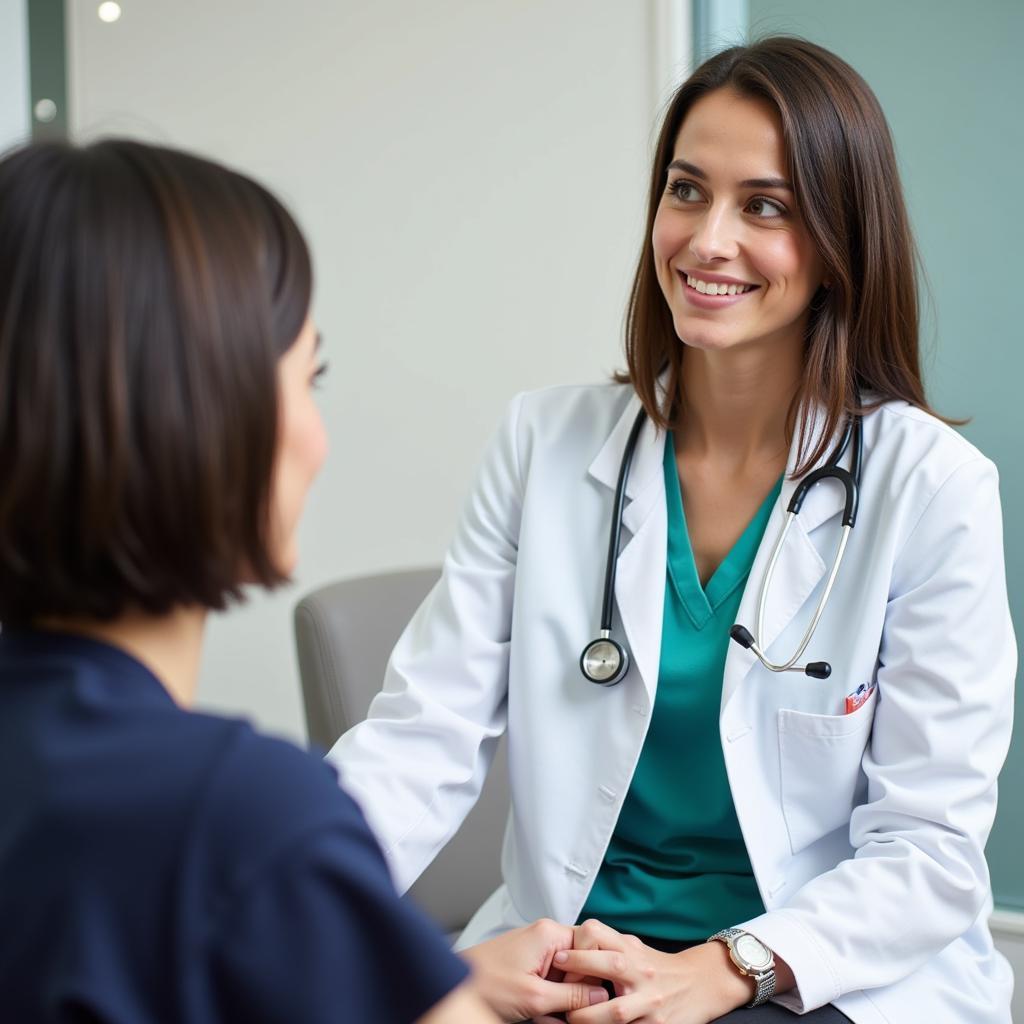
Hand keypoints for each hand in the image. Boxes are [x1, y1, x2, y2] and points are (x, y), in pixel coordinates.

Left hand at [463, 918, 609, 1022]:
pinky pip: (551, 982)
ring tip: (546, 1016)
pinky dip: (549, 1000)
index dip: (593, 975)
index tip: (588, 998)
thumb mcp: (535, 997)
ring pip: (566, 978)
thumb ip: (573, 996)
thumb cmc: (485, 983)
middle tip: (566, 1013)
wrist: (453, 987)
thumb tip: (601, 996)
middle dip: (576, 992)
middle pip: (580, 964)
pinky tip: (540, 1016)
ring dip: (562, 1000)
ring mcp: (537, 952)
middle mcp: (545, 938)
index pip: (592, 946)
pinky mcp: (529, 966)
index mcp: (550, 934)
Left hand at [553, 919, 753, 1023]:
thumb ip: (608, 945)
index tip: (560, 957)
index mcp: (631, 950)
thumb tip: (571, 944)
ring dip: (589, 1018)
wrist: (701, 984)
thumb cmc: (658, 966)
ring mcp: (651, 1001)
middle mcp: (641, 972)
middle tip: (556, 986)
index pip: (599, 935)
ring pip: (617, 1011)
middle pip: (610, 967)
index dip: (578, 946)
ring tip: (571, 1020)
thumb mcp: (635, 947)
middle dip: (580, 975)